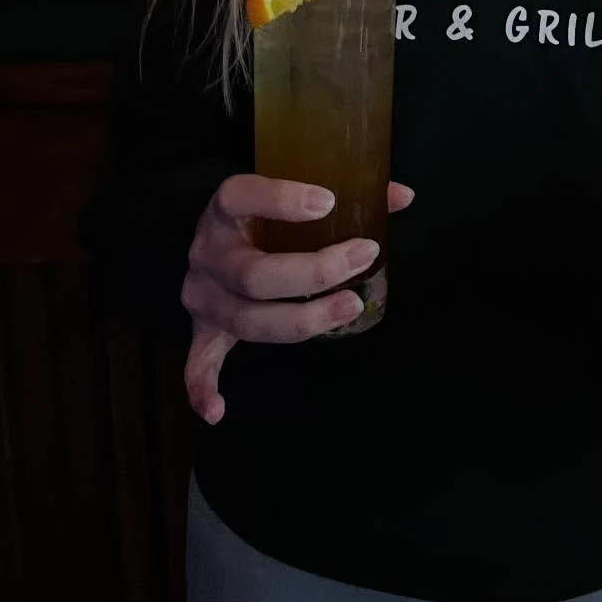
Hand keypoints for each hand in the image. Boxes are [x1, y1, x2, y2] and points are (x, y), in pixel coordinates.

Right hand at [183, 174, 414, 423]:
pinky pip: (197, 363)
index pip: (239, 195)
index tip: (328, 202)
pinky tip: (218, 410)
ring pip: (245, 319)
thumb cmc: (269, 213)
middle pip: (253, 273)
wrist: (218, 235)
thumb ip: (351, 191)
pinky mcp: (203, 329)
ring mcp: (202, 294)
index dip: (280, 200)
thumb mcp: (297, 192)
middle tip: (363, 258)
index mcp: (224, 210)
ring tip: (350, 306)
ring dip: (301, 320)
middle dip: (313, 272)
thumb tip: (403, 197)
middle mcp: (207, 252)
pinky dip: (203, 388)